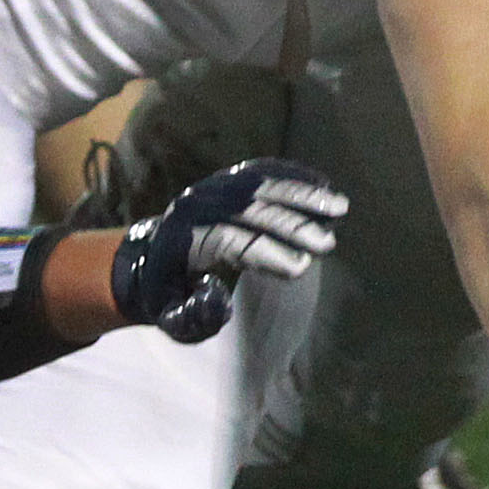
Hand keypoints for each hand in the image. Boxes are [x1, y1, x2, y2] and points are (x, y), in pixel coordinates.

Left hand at [109, 157, 347, 342]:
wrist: (147, 254)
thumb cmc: (165, 292)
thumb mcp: (168, 317)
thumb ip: (193, 317)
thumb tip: (218, 298)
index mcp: (183, 238)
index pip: (229, 241)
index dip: (265, 253)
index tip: (301, 267)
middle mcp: (198, 205)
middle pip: (251, 211)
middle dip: (292, 227)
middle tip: (327, 244)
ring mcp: (213, 187)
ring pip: (262, 185)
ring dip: (303, 196)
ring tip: (341, 208)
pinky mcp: (227, 179)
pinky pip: (262, 171)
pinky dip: (293, 176)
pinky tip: (323, 185)